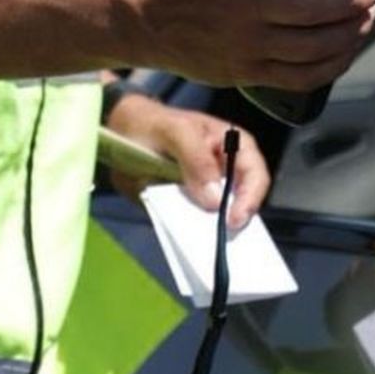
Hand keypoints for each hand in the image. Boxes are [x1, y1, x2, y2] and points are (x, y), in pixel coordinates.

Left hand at [106, 93, 268, 229]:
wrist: (120, 134)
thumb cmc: (154, 124)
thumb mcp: (175, 132)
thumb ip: (196, 159)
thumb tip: (214, 199)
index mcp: (233, 145)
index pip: (254, 174)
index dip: (249, 197)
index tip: (233, 220)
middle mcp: (227, 170)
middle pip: (243, 200)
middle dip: (236, 221)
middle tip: (222, 241)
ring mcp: (208, 191)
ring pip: (222, 216)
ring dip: (215, 232)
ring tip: (208, 249)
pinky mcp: (189, 206)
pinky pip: (197, 224)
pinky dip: (194, 235)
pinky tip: (188, 243)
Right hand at [136, 0, 374, 89]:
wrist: (148, 21)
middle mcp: (243, 7)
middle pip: (309, 7)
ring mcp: (246, 44)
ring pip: (311, 46)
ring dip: (350, 31)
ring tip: (368, 14)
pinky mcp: (248, 72)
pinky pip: (301, 77)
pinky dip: (333, 65)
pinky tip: (348, 48)